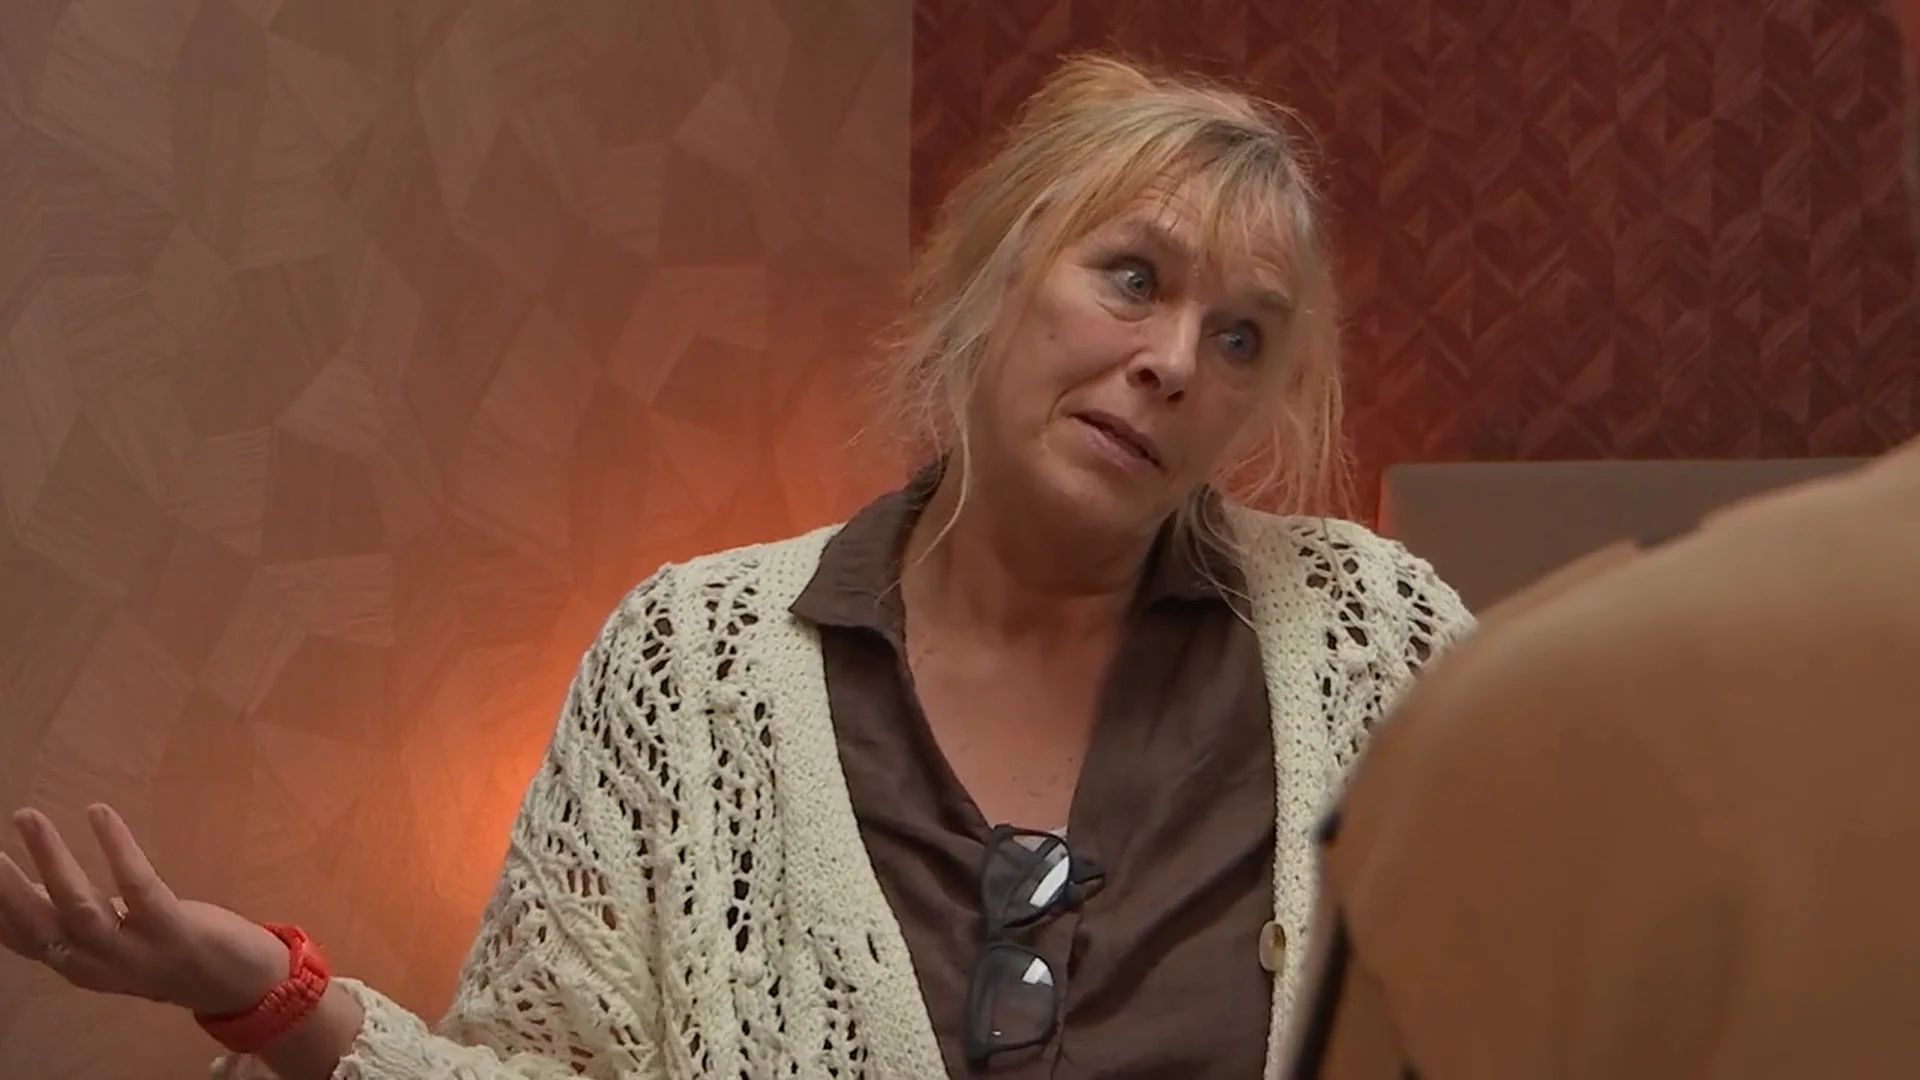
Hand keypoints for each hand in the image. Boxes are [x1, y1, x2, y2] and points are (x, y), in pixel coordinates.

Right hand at [0, 804, 292, 1016]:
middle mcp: (96, 963)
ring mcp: (134, 950)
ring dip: (50, 859)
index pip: (19, 939)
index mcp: (75, 964)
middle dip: (4, 886)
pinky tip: (100, 813)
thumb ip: (68, 920)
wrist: (238, 985)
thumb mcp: (108, 940)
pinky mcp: (173, 930)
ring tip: (27, 818)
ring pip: (79, 905)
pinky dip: (117, 848)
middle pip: (37, 925)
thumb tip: (19, 888)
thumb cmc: (165, 951)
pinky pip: (138, 886)